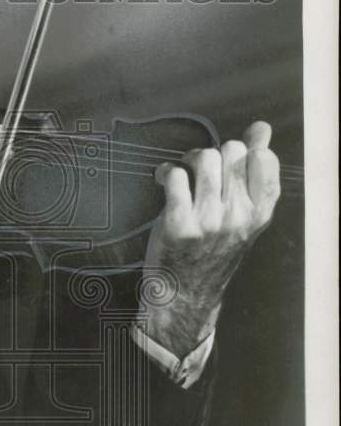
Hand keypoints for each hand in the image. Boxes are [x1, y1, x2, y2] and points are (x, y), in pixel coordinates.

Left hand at [141, 121, 280, 357]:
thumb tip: (261, 130)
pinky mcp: (178, 223)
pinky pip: (174, 175)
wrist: (184, 295)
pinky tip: (162, 182)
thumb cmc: (211, 253)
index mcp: (259, 215)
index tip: (229, 164)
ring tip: (182, 175)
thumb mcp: (242, 220)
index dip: (245, 152)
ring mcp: (209, 220)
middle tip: (199, 170)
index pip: (263, 159)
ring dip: (188, 160)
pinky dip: (165, 173)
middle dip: (212, 154)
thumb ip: (253, 175)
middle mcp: (238, 217)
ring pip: (203, 157)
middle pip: (231, 151)